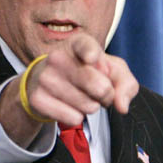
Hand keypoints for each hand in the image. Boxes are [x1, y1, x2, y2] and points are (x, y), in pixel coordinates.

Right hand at [0, 34, 138, 146]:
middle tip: (98, 91)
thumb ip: (125, 83)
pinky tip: (66, 104)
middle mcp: (57, 57)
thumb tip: (121, 106)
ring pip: (89, 106)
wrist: (43, 81)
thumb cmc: (85, 72)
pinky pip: (74, 118)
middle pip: (100, 87)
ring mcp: (45, 77)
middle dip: (107, 95)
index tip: (92, 58)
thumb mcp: (110, 70)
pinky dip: (76, 116)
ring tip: (80, 95)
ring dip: (91, 106)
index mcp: (76, 43)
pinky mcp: (37, 98)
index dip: (91, 53)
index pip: (85, 47)